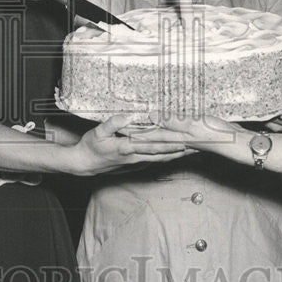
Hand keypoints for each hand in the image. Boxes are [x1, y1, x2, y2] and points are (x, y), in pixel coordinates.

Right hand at [69, 114, 188, 175]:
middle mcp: (134, 158)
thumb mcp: (97, 132)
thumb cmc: (90, 147)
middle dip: (180, 150)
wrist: (85, 165)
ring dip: (176, 155)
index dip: (168, 143)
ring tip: (192, 151)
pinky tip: (175, 156)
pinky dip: (166, 158)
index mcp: (126, 148)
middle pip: (161, 154)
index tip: (183, 141)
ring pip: (160, 159)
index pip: (152, 145)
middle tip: (196, 146)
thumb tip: (128, 115)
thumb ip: (113, 123)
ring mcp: (136, 164)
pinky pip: (154, 161)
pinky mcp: (135, 166)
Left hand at [128, 111, 238, 153]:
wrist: (238, 144)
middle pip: (155, 138)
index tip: (120, 130)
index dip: (136, 132)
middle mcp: (180, 140)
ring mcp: (188, 140)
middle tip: (122, 133)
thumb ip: (173, 120)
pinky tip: (167, 136)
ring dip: (151, 136)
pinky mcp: (196, 138)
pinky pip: (176, 138)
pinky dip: (168, 137)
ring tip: (138, 134)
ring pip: (164, 138)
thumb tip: (152, 116)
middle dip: (140, 136)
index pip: (152, 134)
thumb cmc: (218, 134)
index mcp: (178, 136)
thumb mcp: (194, 124)